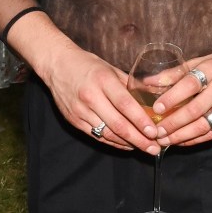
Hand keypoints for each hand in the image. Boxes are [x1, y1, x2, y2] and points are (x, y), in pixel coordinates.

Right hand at [43, 43, 164, 154]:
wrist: (57, 65)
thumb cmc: (87, 64)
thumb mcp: (110, 68)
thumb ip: (130, 84)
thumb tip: (152, 97)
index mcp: (103, 80)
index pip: (125, 104)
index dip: (140, 120)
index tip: (154, 131)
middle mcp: (91, 97)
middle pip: (118, 124)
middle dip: (139, 139)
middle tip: (154, 148)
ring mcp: (81, 111)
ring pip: (108, 134)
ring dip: (128, 144)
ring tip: (144, 148)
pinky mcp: (74, 121)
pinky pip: (97, 136)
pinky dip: (114, 143)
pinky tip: (127, 145)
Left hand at [150, 43, 211, 147]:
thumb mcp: (203, 60)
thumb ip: (176, 72)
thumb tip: (150, 81)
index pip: (190, 85)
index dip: (172, 97)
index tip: (156, 107)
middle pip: (195, 110)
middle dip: (173, 123)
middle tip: (156, 131)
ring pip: (204, 125)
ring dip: (182, 136)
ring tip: (165, 140)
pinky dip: (195, 139)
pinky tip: (181, 141)